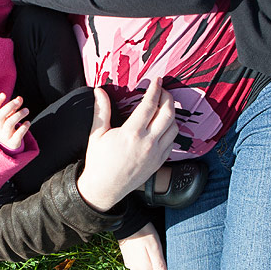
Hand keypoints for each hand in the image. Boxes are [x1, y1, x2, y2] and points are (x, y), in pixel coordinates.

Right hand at [0, 93, 29, 150]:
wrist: (5, 149)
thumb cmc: (6, 129)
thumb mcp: (8, 118)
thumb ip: (13, 108)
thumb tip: (20, 98)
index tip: (3, 94)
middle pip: (0, 116)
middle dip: (9, 107)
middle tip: (18, 101)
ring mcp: (5, 136)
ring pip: (9, 124)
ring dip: (18, 115)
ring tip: (27, 110)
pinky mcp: (12, 142)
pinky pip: (18, 135)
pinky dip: (24, 128)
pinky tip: (28, 123)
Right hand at [76, 80, 177, 211]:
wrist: (104, 189)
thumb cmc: (98, 161)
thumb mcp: (96, 134)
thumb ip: (101, 111)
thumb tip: (100, 90)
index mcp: (131, 133)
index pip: (149, 105)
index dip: (155, 90)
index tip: (158, 80)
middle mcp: (148, 142)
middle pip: (168, 114)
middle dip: (169, 98)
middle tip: (164, 91)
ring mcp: (156, 154)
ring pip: (174, 127)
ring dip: (172, 114)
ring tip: (164, 107)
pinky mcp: (159, 162)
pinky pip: (172, 142)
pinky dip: (171, 131)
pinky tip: (163, 126)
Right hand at [117, 223, 167, 269]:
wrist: (128, 223)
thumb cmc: (144, 234)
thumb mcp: (155, 249)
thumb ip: (160, 268)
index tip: (167, 260)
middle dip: (158, 266)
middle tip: (161, 251)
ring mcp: (130, 265)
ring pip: (146, 267)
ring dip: (151, 261)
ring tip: (152, 248)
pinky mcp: (127, 259)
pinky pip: (139, 262)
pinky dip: (143, 258)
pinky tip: (144, 248)